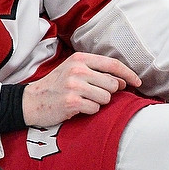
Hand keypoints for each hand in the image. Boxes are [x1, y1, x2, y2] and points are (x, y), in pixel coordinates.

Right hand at [23, 53, 140, 127]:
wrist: (31, 101)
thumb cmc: (56, 86)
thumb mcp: (74, 72)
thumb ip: (98, 73)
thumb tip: (123, 82)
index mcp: (79, 58)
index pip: (112, 64)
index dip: (128, 74)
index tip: (137, 82)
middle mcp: (77, 70)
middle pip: (112, 84)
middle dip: (107, 93)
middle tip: (91, 94)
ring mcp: (74, 85)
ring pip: (105, 98)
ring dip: (98, 103)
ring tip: (82, 100)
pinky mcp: (71, 102)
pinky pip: (95, 109)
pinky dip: (89, 111)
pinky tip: (77, 108)